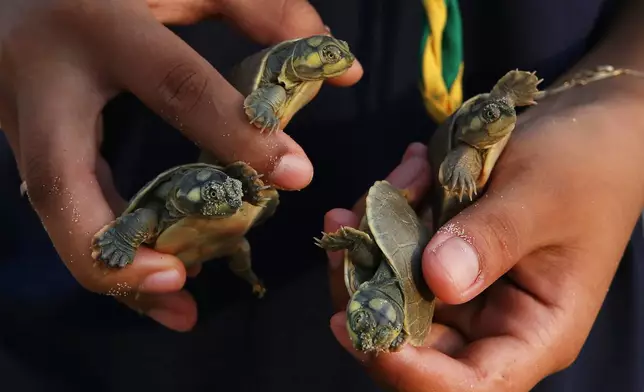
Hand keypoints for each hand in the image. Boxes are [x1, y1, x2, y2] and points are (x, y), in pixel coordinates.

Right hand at [0, 0, 360, 331]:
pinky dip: (106, 241)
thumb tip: (340, 69)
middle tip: (183, 286)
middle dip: (118, 248)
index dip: (236, 133)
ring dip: (111, 267)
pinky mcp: (18, 132)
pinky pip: (58, 198)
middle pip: (60, 180)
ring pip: (52, 207)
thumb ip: (262, 12)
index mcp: (98, 22)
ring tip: (176, 308)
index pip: (174, 86)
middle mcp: (42, 76)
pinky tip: (152, 270)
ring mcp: (17, 111)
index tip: (294, 173)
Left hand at [323, 81, 643, 390]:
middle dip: (367, 285)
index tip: (354, 323)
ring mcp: (460, 287)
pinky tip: (404, 172)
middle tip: (350, 223)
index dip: (407, 370)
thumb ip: (493, 240)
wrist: (589, 127)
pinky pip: (395, 249)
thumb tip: (436, 281)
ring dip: (374, 238)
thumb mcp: (542, 198)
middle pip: (409, 339)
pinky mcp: (441, 254)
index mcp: (531, 331)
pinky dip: (386, 214)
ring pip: (391, 289)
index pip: (467, 385)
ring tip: (393, 181)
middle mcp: (490, 321)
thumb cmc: (585, 165)